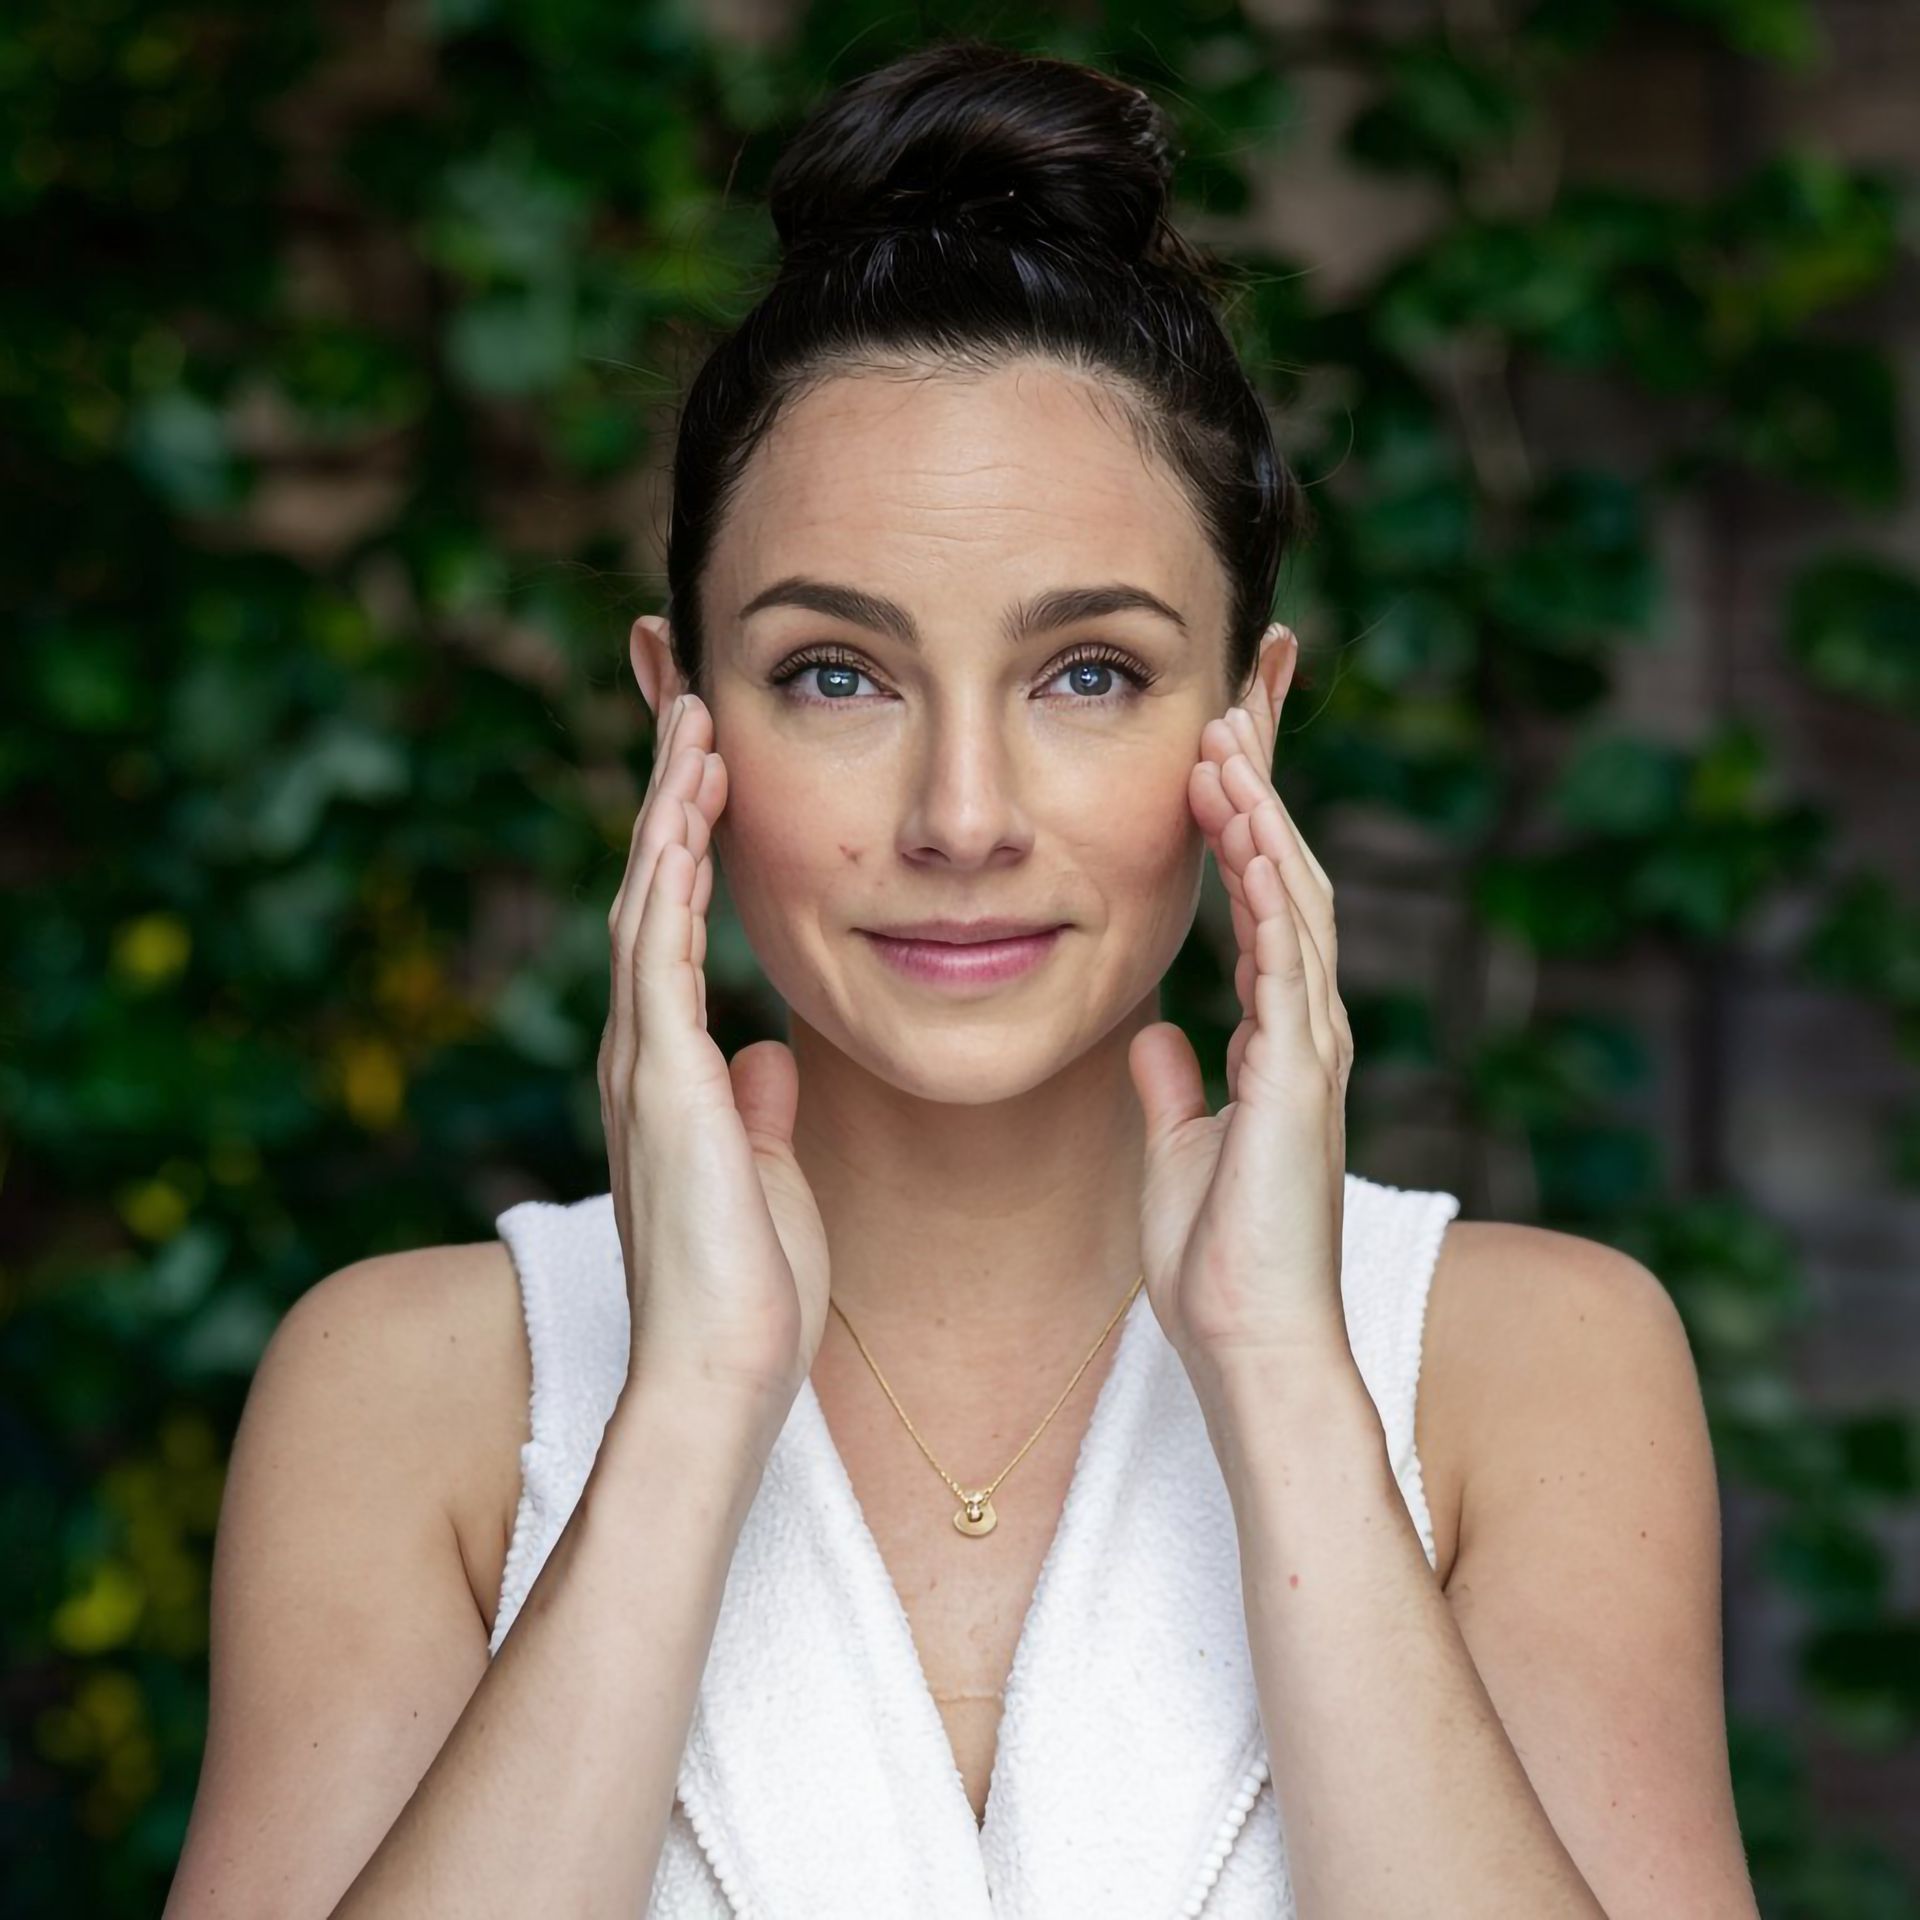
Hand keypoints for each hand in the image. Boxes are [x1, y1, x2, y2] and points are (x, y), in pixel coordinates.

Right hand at [600, 690, 831, 1409]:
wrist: (722, 1379)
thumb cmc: (750, 1295)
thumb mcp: (768, 1176)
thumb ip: (760, 1110)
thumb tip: (769, 1056)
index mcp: (672, 1075)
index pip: (672, 931)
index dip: (687, 845)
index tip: (710, 770)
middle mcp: (643, 1058)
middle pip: (647, 896)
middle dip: (670, 800)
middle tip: (689, 710)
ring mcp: (645, 1070)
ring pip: (644, 909)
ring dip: (668, 816)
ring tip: (691, 729)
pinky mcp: (664, 1089)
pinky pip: (659, 962)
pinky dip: (667, 885)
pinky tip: (682, 821)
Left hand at [1126, 630, 1355, 1384]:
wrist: (1251, 1348)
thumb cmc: (1219, 1266)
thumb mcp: (1180, 1153)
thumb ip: (1173, 1090)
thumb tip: (1154, 1036)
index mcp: (1275, 1040)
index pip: (1264, 905)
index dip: (1247, 824)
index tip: (1221, 749)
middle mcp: (1305, 1029)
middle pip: (1293, 878)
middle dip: (1264, 790)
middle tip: (1236, 701)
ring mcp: (1313, 1049)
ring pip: (1299, 902)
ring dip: (1264, 816)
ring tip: (1228, 736)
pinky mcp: (1303, 1077)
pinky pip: (1290, 962)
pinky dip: (1271, 890)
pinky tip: (1248, 829)